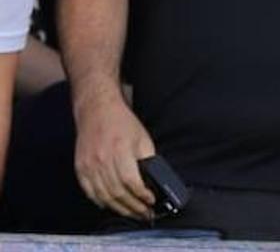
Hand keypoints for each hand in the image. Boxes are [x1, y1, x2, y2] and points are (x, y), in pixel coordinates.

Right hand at [73, 91, 156, 219]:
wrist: (97, 111)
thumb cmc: (123, 124)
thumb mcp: (143, 138)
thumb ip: (147, 160)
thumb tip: (154, 181)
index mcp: (120, 151)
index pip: (131, 181)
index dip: (142, 195)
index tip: (151, 201)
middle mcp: (102, 160)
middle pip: (117, 192)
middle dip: (133, 207)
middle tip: (144, 213)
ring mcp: (89, 165)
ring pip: (103, 196)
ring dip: (119, 208)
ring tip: (131, 213)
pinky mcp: (80, 168)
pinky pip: (89, 191)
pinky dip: (100, 202)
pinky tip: (110, 206)